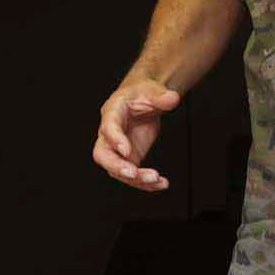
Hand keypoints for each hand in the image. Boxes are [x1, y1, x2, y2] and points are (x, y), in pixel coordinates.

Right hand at [94, 71, 181, 190]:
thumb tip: (172, 98)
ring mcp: (118, 150)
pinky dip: (146, 183)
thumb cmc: (140, 95)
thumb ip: (161, 96)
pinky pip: (133, 175)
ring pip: (117, 170)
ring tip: (156, 180)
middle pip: (103, 155)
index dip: (115, 140)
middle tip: (133, 174)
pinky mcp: (130, 159)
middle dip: (117, 166)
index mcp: (112, 113)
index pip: (108, 128)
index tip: (126, 150)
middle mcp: (110, 134)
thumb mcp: (151, 90)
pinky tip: (160, 184)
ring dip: (136, 179)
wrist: (143, 101)